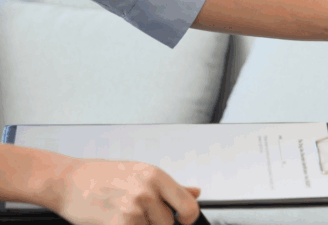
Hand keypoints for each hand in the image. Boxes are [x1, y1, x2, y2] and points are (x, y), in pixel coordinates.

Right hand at [55, 159, 200, 224]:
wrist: (67, 181)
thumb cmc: (102, 176)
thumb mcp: (140, 173)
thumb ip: (171, 187)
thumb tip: (195, 192)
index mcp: (156, 176)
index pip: (188, 205)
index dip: (188, 217)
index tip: (183, 220)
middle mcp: (147, 191)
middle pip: (168, 223)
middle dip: (155, 222)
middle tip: (138, 213)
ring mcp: (132, 209)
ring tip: (123, 214)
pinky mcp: (118, 224)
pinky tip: (116, 220)